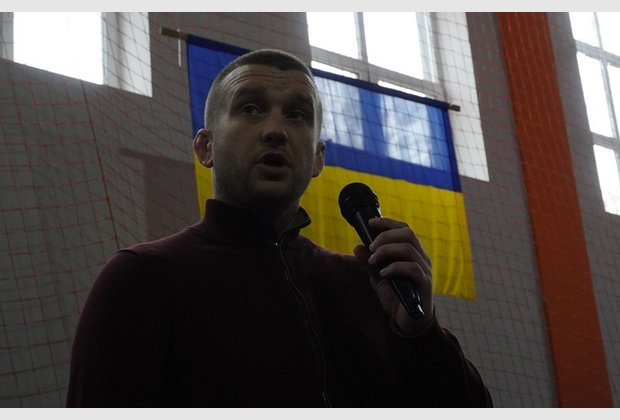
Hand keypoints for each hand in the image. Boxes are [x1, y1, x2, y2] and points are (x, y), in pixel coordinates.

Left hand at [353, 217, 433, 335]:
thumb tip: (357, 247)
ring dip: (387, 250)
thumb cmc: (396, 297)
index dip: (388, 223)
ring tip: (373, 260)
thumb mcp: (378, 278)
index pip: (405, 229)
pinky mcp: (424, 284)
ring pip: (409, 248)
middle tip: (371, 247)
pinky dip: (394, 267)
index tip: (371, 223)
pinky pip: (412, 268)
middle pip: (408, 234)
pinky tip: (383, 274)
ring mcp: (425, 270)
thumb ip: (370, 263)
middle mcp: (421, 258)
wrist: (409, 322)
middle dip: (386, 236)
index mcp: (412, 253)